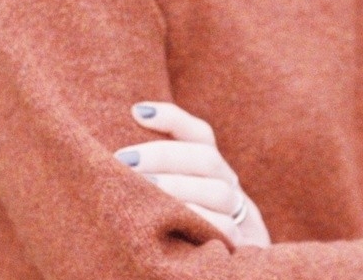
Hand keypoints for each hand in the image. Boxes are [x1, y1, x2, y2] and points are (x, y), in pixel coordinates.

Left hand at [115, 100, 270, 247]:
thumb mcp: (169, 211)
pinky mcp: (247, 251)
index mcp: (215, 178)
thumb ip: (153, 183)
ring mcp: (245, 223)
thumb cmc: (181, 249)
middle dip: (163, 155)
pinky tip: (169, 225)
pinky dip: (200, 222)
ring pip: (219, 192)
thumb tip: (115, 148)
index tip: (137, 111)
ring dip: (178, 188)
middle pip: (207, 159)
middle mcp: (232, 194)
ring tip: (143, 190)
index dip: (173, 119)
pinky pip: (227, 231)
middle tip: (124, 160)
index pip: (201, 135)